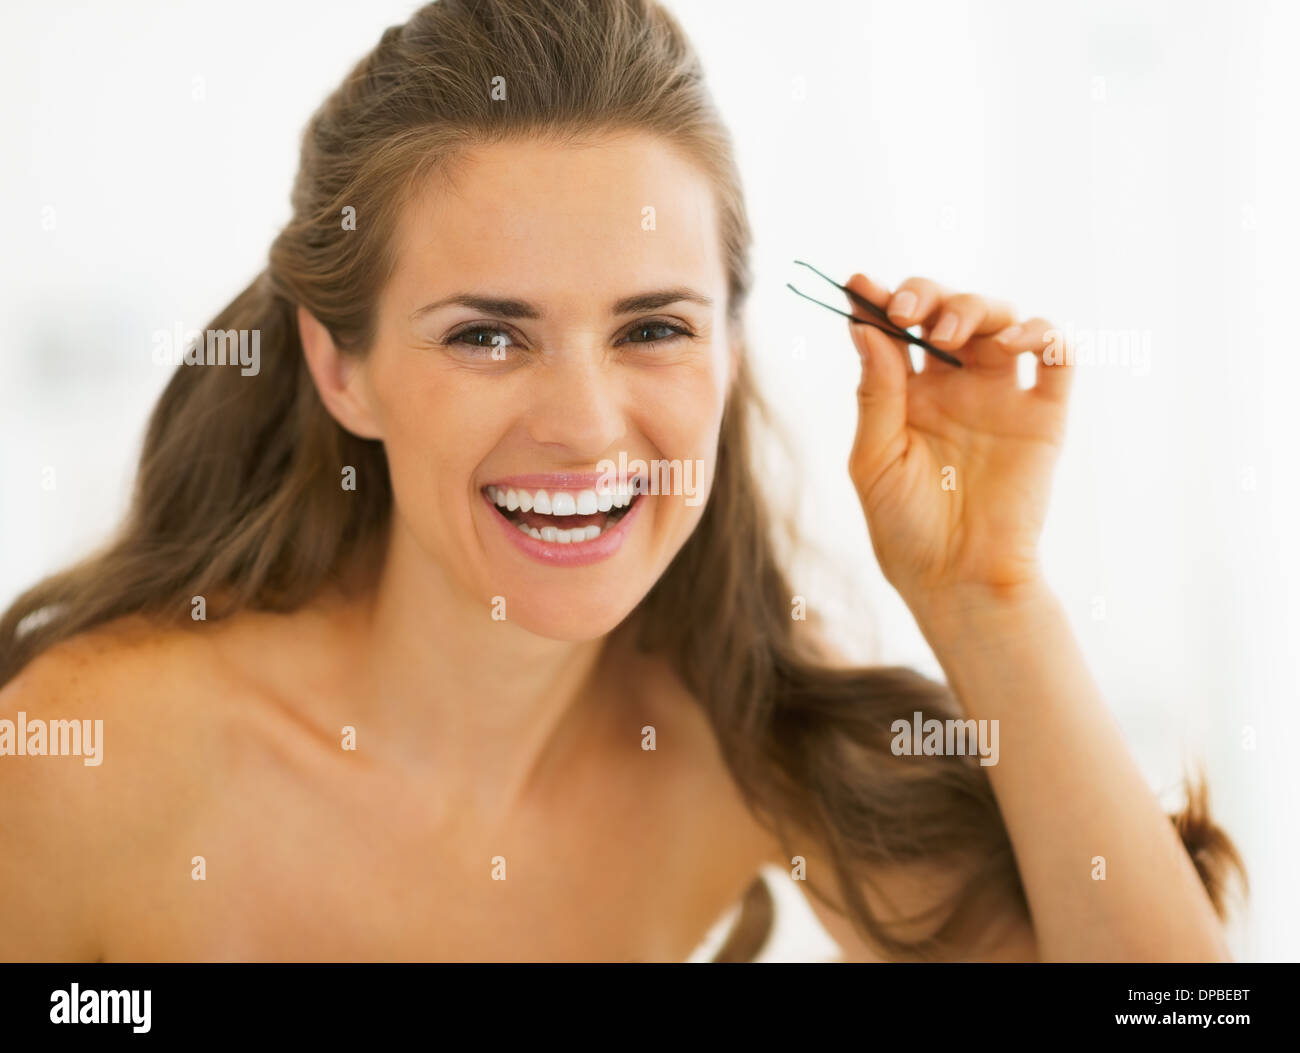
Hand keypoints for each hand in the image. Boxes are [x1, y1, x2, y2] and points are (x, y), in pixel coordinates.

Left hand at [842, 273, 1074, 609]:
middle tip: (908, 313)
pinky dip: (1043, 334)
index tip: (859, 285)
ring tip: (948, 336)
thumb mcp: (876, 459)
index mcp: (908, 394)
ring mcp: (1003, 396)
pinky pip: (1057, 357)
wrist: (959, 579)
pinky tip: (1015, 343)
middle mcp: (956, 386)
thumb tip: (864, 326)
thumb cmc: (905, 528)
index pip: (896, 330)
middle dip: (928, 296)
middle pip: (949, 310)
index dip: (879, 301)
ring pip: (1002, 320)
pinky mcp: (1045, 415)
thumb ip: (876, 393)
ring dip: (976, 308)